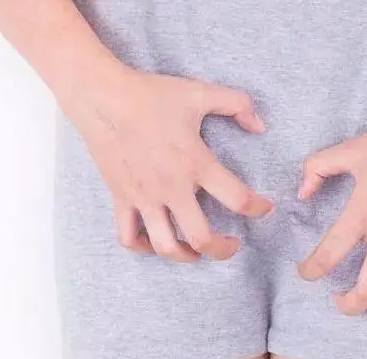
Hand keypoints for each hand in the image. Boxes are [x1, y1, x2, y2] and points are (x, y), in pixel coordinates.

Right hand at [65, 68, 272, 261]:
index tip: (264, 209)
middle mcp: (171, 188)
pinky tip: (156, 242)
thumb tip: (260, 126)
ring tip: (197, 251)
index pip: (237, 199)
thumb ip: (237, 104)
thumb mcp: (201, 92)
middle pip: (201, 238)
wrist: (102, 97)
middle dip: (223, 250)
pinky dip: (143, 247)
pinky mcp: (122, 198)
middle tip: (233, 245)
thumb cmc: (152, 95)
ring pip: (165, 246)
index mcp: (196, 163)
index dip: (258, 209)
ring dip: (186, 256)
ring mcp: (144, 197)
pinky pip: (129, 236)